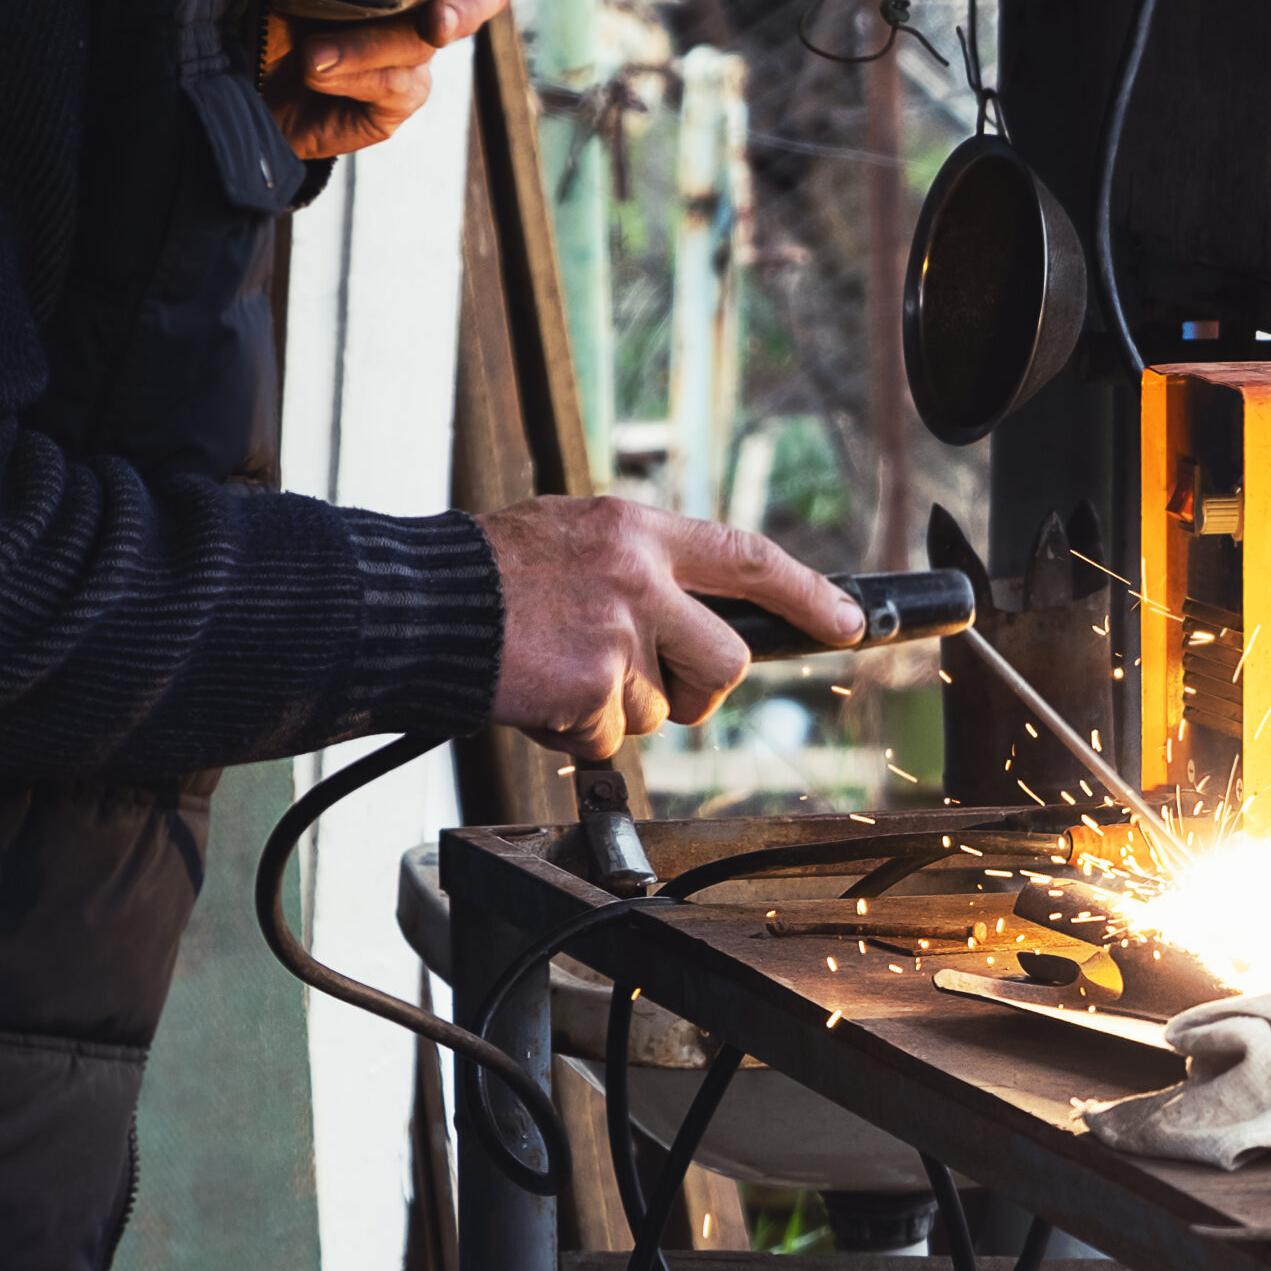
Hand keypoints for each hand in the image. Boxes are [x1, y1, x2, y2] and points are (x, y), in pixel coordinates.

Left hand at [261, 0, 550, 160]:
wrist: (221, 72)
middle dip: (470, 2)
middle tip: (438, 23)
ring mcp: (413, 48)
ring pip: (426, 42)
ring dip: (370, 46)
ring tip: (314, 56)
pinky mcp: (397, 101)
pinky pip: (403, 87)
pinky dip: (359, 77)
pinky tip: (318, 73)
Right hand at [478, 497, 867, 760]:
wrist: (420, 607)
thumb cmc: (488, 575)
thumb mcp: (574, 536)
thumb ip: (636, 570)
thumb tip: (689, 619)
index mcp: (639, 532)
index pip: (748, 557)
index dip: (807, 593)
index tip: (850, 622)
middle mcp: (639, 580)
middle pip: (725, 661)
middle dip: (698, 690)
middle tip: (650, 687)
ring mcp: (617, 637)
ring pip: (660, 710)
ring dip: (616, 710)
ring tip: (560, 672)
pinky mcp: (590, 690)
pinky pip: (608, 738)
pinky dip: (575, 733)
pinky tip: (537, 695)